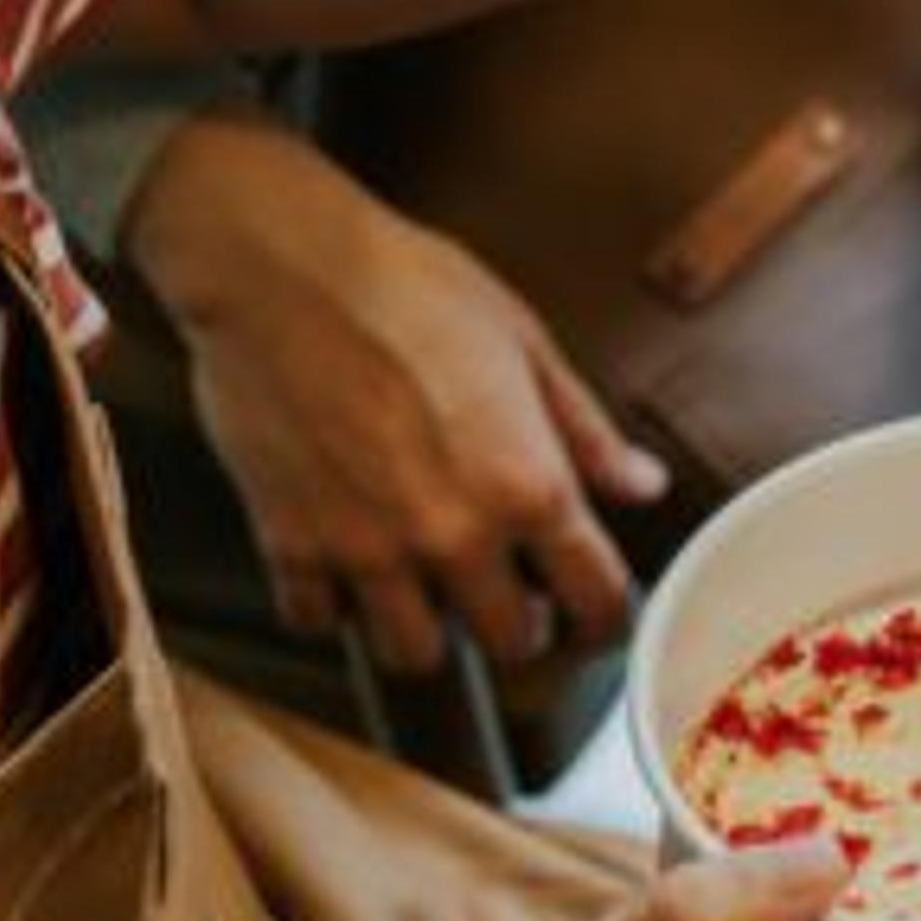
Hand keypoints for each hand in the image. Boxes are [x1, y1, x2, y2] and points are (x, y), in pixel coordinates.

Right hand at [122, 105, 667, 672]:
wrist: (279, 265)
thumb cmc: (404, 285)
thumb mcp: (524, 343)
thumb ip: (585, 431)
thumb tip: (642, 484)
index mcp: (526, 486)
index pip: (597, 600)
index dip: (604, 613)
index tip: (593, 607)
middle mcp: (452, 535)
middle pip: (509, 646)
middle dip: (520, 627)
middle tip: (510, 594)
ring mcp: (367, 549)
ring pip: (415, 655)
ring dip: (429, 630)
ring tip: (427, 588)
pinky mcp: (290, 543)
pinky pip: (319, 622)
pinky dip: (334, 606)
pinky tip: (346, 564)